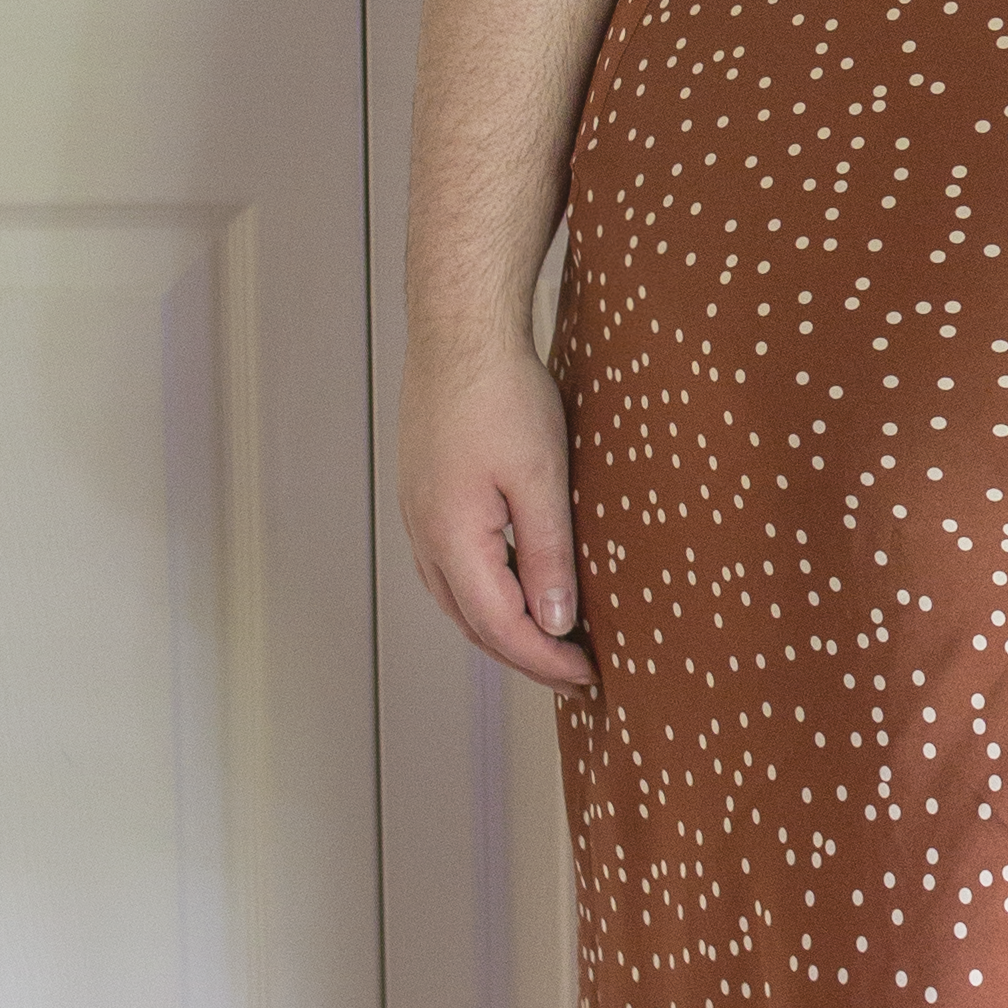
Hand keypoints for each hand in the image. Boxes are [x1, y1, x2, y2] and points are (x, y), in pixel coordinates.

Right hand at [397, 330, 598, 692]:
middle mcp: (425, 537)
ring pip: (459, 600)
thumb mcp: (541, 477)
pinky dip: (487, 594)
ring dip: (504, 629)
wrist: (458, 332)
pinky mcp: (425, 498)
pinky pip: (453, 569)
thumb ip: (548, 554)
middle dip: (526, 655)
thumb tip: (557, 622)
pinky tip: (518, 591)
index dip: (545, 659)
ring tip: (553, 643)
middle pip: (473, 624)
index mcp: (452, 538)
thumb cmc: (502, 394)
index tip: (589, 675)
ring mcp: (418, 518)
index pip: (500, 627)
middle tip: (577, 674)